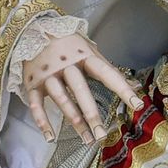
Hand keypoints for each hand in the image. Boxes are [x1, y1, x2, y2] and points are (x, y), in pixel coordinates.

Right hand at [22, 34, 141, 143]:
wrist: (30, 28)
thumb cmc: (67, 43)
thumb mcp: (89, 50)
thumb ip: (109, 68)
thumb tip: (136, 85)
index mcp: (84, 56)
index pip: (106, 73)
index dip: (122, 89)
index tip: (136, 104)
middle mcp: (66, 65)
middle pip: (80, 90)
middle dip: (92, 114)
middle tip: (102, 135)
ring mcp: (48, 75)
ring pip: (61, 98)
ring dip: (74, 120)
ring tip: (86, 138)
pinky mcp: (33, 83)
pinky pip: (36, 104)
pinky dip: (42, 121)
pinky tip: (50, 137)